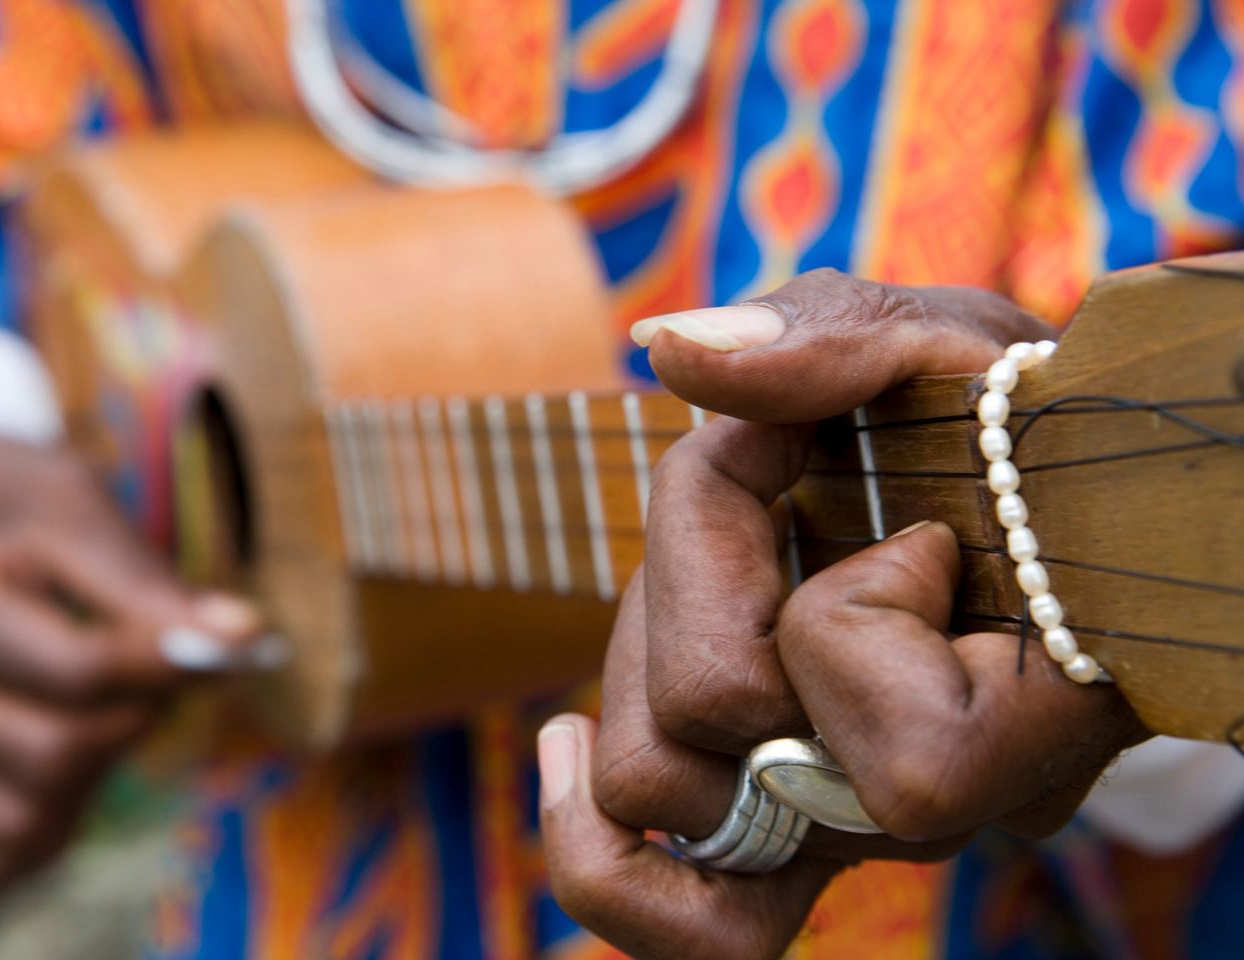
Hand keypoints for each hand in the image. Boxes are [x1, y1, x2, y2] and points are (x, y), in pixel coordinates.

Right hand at [0, 412, 268, 896]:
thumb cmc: (14, 496)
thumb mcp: (78, 508)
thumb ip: (151, 586)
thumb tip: (243, 636)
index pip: (78, 672)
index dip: (169, 664)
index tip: (232, 638)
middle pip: (61, 748)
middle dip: (141, 710)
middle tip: (167, 662)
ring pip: (35, 808)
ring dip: (107, 762)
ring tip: (118, 693)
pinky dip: (49, 830)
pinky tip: (87, 775)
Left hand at [539, 270, 1149, 958]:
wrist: (1044, 517)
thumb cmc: (993, 423)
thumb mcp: (930, 341)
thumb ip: (823, 342)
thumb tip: (673, 353)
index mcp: (999, 671)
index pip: (813, 637)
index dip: (741, 499)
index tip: (820, 444)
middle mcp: (928, 780)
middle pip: (703, 706)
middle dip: (694, 565)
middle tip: (781, 506)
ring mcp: (859, 826)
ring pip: (657, 783)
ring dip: (650, 649)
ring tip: (721, 580)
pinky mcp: (805, 848)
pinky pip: (693, 931)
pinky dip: (595, 851)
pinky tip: (559, 748)